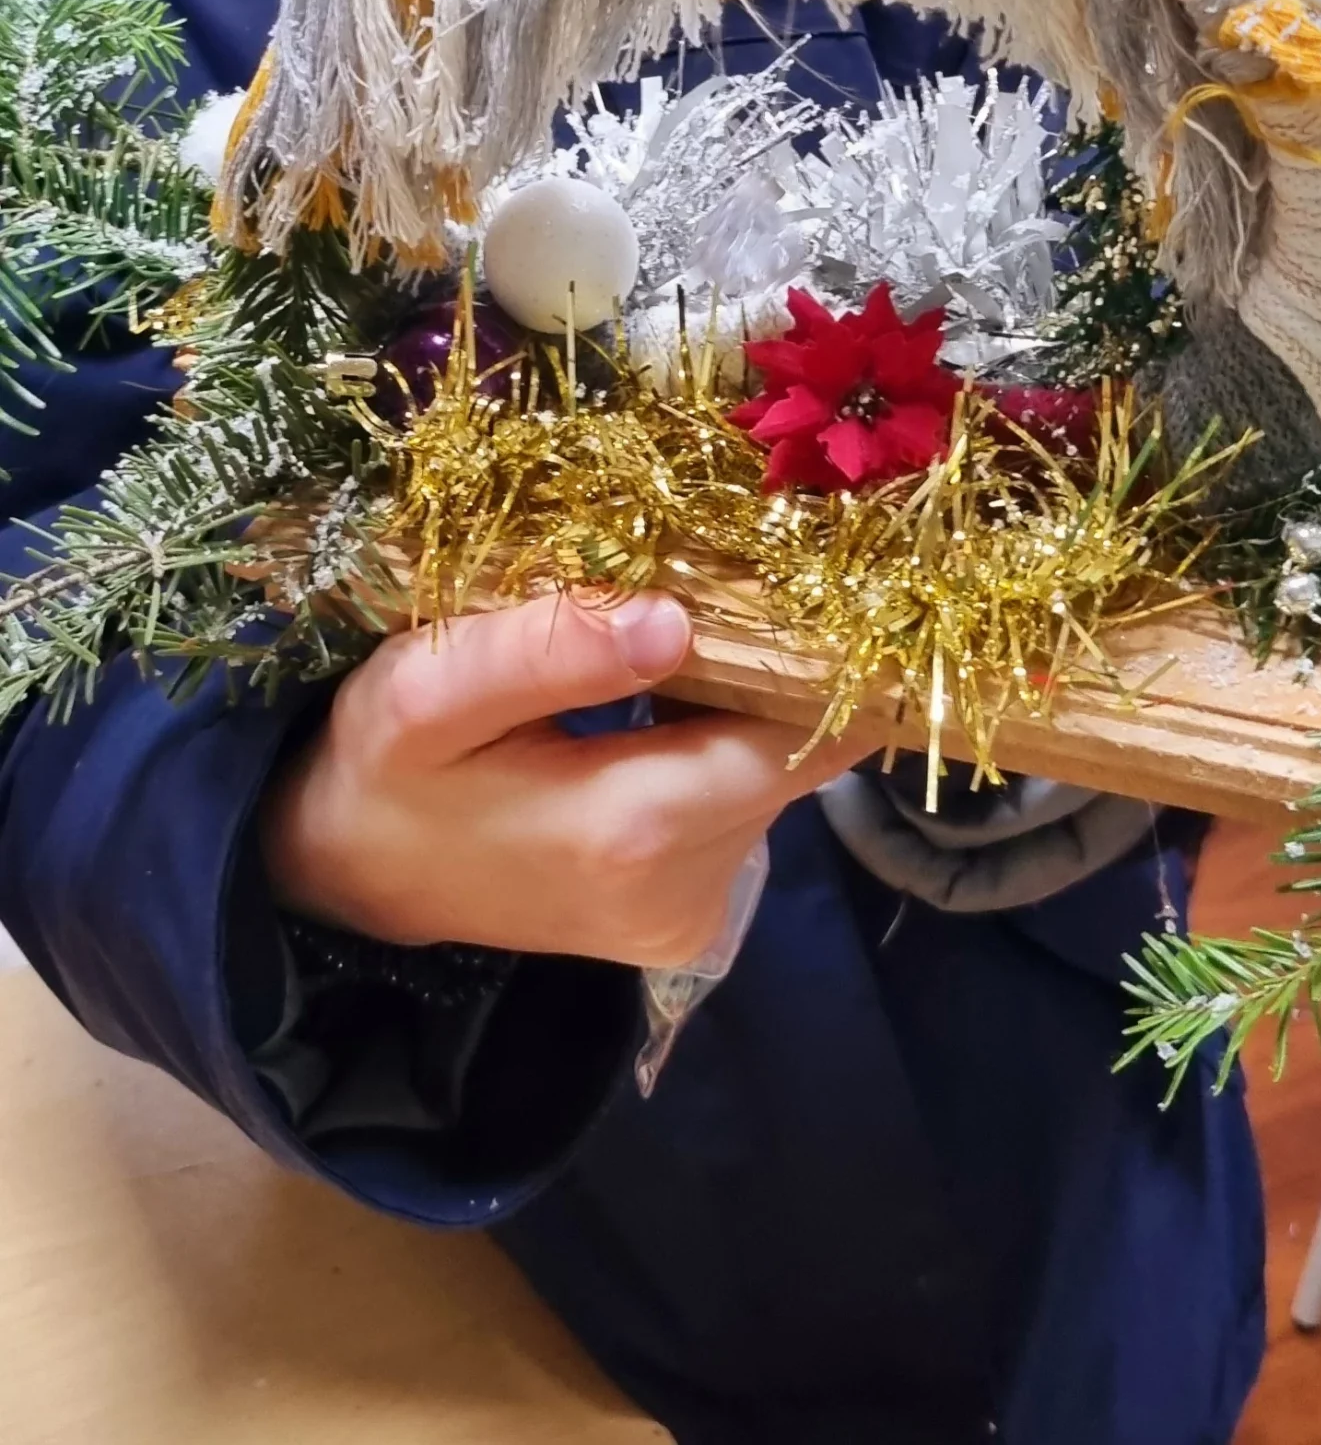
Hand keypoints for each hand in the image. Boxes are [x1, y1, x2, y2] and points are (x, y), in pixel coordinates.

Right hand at [259, 589, 874, 965]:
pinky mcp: (687, 917)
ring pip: (778, 774)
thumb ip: (544, 652)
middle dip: (780, 662)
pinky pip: (744, 805)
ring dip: (750, 702)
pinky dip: (722, 745)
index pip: (801, 727)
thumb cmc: (383, 767)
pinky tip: (666, 700)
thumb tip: (675, 617)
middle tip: (733, 574)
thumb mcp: (426, 692)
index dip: (809, 644)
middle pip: (800, 749)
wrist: (349, 880)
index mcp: (632, 827)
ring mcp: (691, 913)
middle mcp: (686, 886)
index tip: (789, 567)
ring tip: (690, 629)